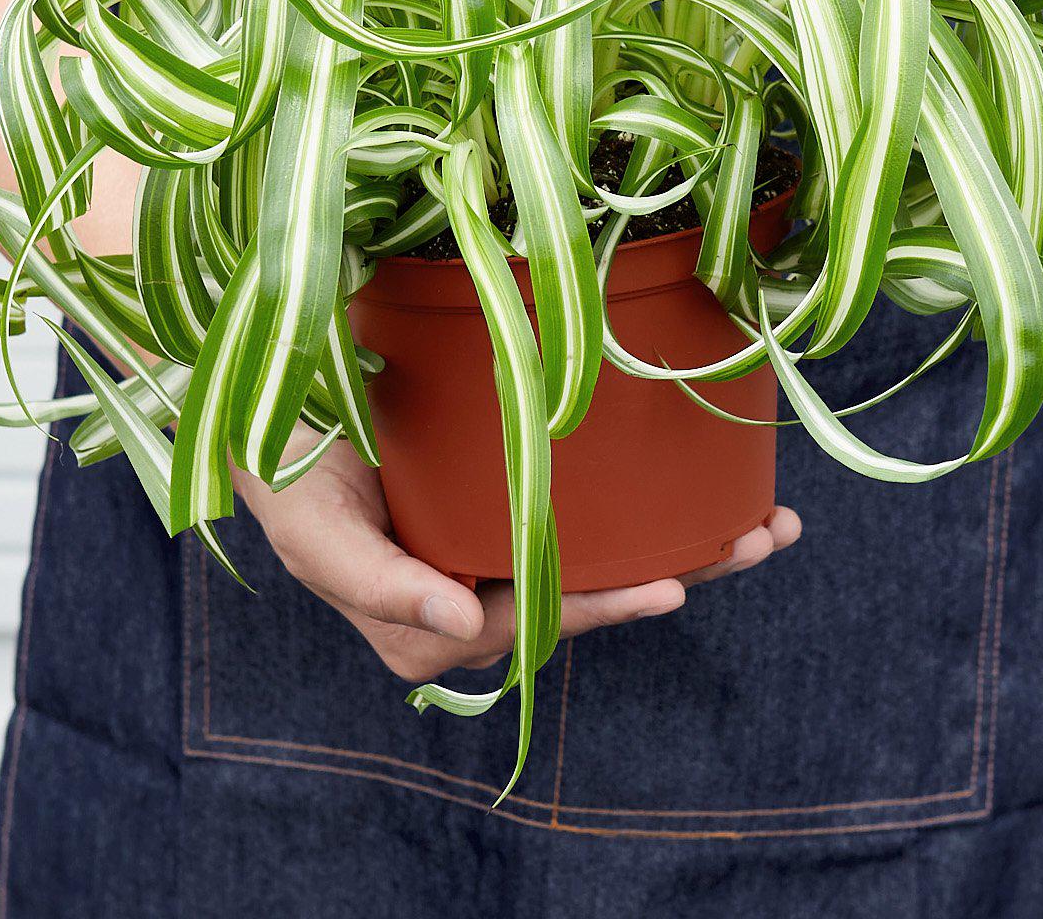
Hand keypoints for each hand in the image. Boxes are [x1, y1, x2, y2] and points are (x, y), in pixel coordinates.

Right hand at [236, 433, 800, 682]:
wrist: (274, 413)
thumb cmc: (292, 485)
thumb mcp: (322, 539)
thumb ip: (385, 588)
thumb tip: (462, 628)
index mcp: (442, 618)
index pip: (541, 617)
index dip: (607, 605)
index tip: (670, 587)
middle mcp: (485, 586)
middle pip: (598, 587)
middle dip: (687, 567)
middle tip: (764, 536)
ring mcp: (505, 535)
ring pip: (610, 547)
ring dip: (692, 536)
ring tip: (768, 518)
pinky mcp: (514, 488)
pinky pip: (593, 501)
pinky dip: (655, 494)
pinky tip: (711, 472)